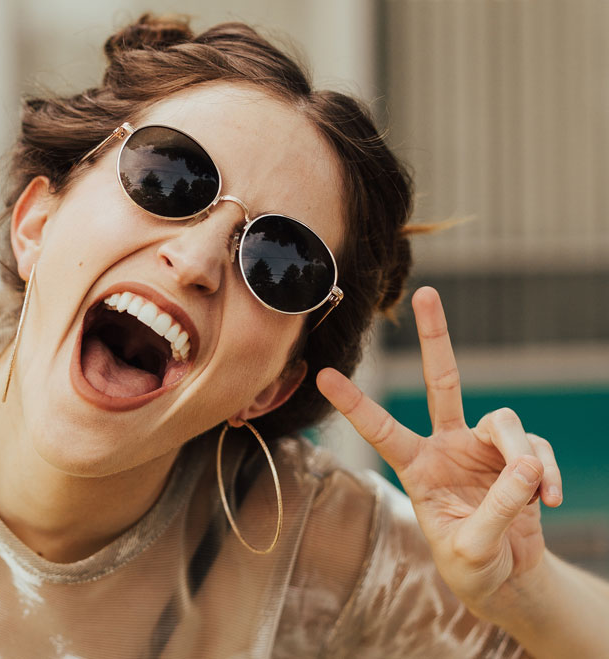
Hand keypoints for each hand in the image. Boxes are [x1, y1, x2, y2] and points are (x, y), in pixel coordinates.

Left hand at [316, 287, 562, 620]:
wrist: (507, 578)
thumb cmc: (472, 564)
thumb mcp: (472, 548)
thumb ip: (497, 509)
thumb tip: (527, 466)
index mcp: (415, 467)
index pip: (381, 429)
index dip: (355, 403)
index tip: (323, 375)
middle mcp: (446, 446)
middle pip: (442, 382)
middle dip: (435, 337)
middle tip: (428, 292)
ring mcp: (483, 447)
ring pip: (505, 422)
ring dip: (523, 455)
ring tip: (533, 492)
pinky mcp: (518, 456)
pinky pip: (537, 451)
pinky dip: (546, 474)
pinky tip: (547, 500)